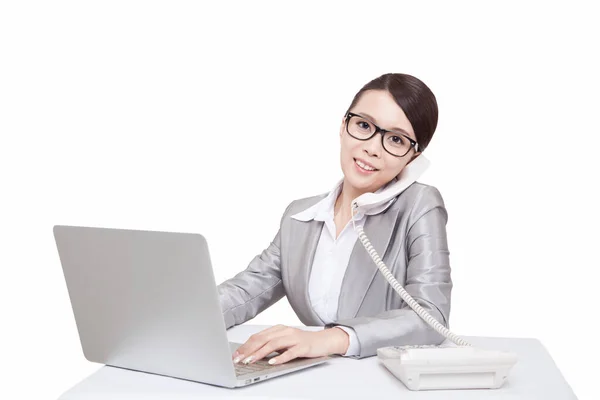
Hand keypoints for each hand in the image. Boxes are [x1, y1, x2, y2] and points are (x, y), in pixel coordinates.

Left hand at [232, 324, 349, 365]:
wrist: (324, 341)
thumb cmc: (302, 343)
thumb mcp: (284, 342)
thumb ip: (270, 345)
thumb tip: (251, 354)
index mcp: (278, 329)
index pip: (257, 336)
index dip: (245, 346)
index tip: (235, 355)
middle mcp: (285, 331)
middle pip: (263, 339)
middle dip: (248, 350)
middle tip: (239, 359)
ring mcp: (294, 338)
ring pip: (274, 344)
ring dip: (260, 353)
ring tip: (251, 361)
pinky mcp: (303, 347)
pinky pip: (290, 352)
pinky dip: (280, 357)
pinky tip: (272, 362)